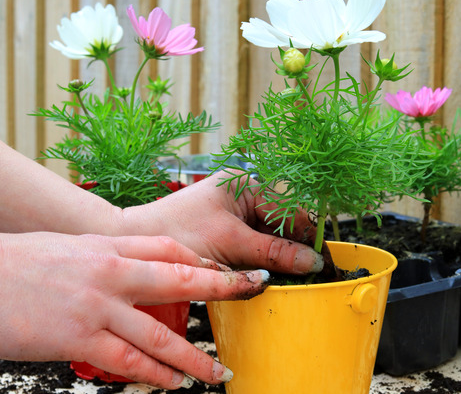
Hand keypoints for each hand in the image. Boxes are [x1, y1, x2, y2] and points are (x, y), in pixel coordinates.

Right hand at [0, 231, 267, 388]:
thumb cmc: (6, 262)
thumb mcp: (61, 248)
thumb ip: (95, 260)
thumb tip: (115, 273)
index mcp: (105, 246)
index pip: (167, 247)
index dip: (200, 259)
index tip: (225, 267)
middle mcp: (110, 271)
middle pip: (180, 277)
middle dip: (222, 286)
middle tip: (254, 292)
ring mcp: (97, 304)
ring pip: (161, 332)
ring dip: (193, 356)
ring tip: (218, 373)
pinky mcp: (78, 336)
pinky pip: (128, 360)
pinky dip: (154, 374)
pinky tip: (172, 385)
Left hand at [122, 171, 322, 273]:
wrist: (135, 243)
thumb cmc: (176, 233)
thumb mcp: (232, 243)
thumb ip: (274, 252)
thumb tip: (314, 263)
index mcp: (245, 182)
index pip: (291, 206)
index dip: (309, 234)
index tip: (325, 261)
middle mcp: (243, 194)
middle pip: (284, 222)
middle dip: (296, 247)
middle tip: (312, 274)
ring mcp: (234, 214)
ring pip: (272, 237)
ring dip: (282, 257)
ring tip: (294, 278)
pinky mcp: (225, 234)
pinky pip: (256, 247)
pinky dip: (265, 262)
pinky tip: (271, 276)